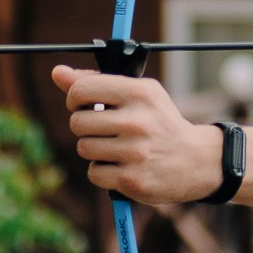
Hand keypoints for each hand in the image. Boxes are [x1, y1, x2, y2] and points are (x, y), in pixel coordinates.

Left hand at [56, 66, 222, 203]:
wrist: (195, 160)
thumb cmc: (159, 122)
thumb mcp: (138, 94)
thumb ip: (96, 82)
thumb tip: (57, 73)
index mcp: (138, 93)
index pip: (81, 90)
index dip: (74, 98)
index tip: (83, 104)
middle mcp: (137, 122)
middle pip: (77, 122)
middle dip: (85, 127)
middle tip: (105, 130)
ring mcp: (135, 153)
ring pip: (84, 148)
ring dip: (94, 150)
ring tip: (116, 148)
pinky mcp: (132, 180)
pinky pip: (94, 173)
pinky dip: (103, 172)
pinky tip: (121, 166)